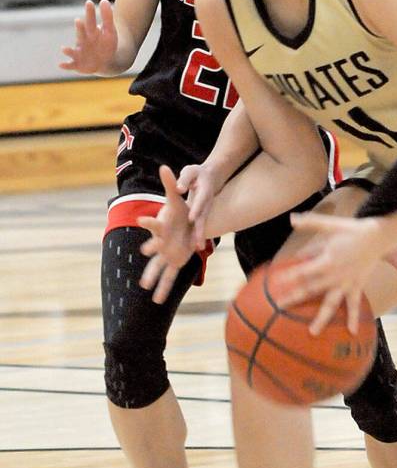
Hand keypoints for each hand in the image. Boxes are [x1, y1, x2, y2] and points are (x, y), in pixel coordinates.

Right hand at [60, 0, 118, 74]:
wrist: (105, 62)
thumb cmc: (106, 44)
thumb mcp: (109, 31)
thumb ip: (107, 17)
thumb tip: (104, 0)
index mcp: (90, 32)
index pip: (90, 21)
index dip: (90, 13)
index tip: (89, 2)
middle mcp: (83, 41)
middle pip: (81, 34)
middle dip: (80, 29)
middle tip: (78, 21)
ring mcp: (79, 52)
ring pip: (73, 51)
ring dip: (68, 50)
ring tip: (64, 49)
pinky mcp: (78, 64)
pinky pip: (71, 65)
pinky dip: (66, 65)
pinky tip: (60, 65)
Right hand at [139, 165, 197, 302]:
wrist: (184, 224)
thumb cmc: (179, 211)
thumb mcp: (177, 198)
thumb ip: (170, 183)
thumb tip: (164, 166)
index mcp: (163, 226)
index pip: (156, 224)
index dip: (150, 221)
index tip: (142, 219)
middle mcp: (162, 242)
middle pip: (156, 246)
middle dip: (151, 250)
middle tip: (144, 253)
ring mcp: (166, 254)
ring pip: (158, 266)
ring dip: (152, 276)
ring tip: (144, 287)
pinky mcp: (174, 262)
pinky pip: (169, 277)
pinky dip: (164, 289)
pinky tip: (158, 301)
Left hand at [177, 162, 220, 247]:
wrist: (210, 177)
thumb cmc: (196, 173)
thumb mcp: (190, 172)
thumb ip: (184, 179)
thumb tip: (178, 188)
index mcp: (204, 191)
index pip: (200, 201)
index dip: (196, 209)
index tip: (191, 218)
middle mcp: (206, 204)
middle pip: (203, 217)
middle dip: (200, 229)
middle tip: (197, 240)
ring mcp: (205, 211)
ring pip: (202, 224)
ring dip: (200, 236)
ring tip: (198, 248)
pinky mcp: (202, 216)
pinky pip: (200, 227)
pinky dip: (198, 237)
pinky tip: (194, 248)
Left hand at [278, 213, 396, 333]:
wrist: (378, 236)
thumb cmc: (353, 229)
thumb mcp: (331, 224)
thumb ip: (310, 222)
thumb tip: (292, 219)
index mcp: (328, 260)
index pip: (305, 270)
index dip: (290, 275)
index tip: (277, 282)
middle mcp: (336, 275)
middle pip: (312, 289)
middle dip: (296, 297)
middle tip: (281, 306)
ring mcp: (347, 283)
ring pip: (332, 304)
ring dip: (322, 318)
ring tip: (312, 332)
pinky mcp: (357, 286)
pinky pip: (354, 304)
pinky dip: (354, 318)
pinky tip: (352, 332)